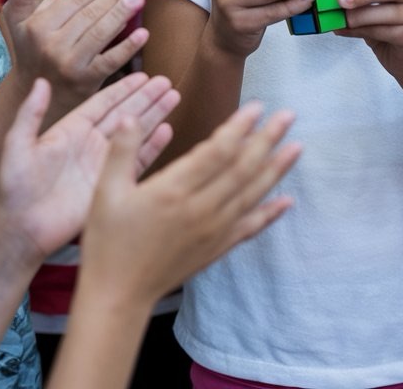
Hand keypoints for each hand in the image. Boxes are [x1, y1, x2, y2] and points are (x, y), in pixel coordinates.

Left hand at [0, 73, 179, 263]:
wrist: (23, 230)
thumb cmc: (14, 188)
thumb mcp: (18, 146)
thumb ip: (30, 114)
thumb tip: (40, 81)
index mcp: (72, 129)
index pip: (104, 102)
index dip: (124, 89)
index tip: (143, 74)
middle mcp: (91, 142)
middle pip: (125, 113)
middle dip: (147, 97)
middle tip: (167, 81)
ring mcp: (104, 163)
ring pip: (135, 133)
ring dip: (155, 115)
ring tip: (174, 97)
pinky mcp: (112, 183)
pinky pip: (136, 161)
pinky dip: (152, 146)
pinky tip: (167, 130)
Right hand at [3, 0, 149, 119]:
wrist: (39, 94)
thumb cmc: (32, 51)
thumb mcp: (19, 22)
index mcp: (38, 26)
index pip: (73, 1)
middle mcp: (52, 45)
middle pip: (90, 14)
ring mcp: (69, 64)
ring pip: (100, 33)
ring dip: (122, 13)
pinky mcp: (86, 81)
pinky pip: (110, 61)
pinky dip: (127, 47)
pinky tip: (143, 33)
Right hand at [79, 102, 300, 306]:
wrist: (119, 295)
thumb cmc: (108, 241)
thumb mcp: (105, 192)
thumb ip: (120, 152)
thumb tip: (128, 116)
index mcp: (174, 190)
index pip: (217, 151)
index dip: (240, 127)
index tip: (258, 107)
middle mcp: (200, 209)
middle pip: (243, 168)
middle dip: (268, 139)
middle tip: (288, 115)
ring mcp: (213, 230)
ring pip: (252, 194)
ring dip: (276, 169)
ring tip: (297, 146)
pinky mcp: (217, 248)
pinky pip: (250, 227)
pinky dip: (271, 213)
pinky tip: (288, 201)